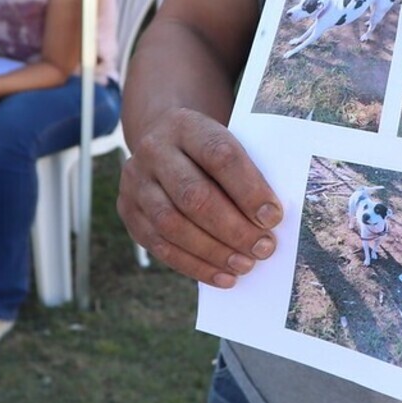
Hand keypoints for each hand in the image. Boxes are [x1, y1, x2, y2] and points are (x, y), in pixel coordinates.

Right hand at [116, 107, 281, 287]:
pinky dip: (194, 265)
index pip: (219, 156)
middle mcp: (153, 150)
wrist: (162, 143)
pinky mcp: (128, 210)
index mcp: (185, 125)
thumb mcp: (225, 143)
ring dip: (213, 251)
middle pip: (193, 194)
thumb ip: (245, 173)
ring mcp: (135, 181)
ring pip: (171, 223)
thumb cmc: (208, 152)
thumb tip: (271, 219)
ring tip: (245, 265)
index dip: (248, 189)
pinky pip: (159, 246)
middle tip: (264, 248)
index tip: (273, 217)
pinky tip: (223, 276)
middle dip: (233, 227)